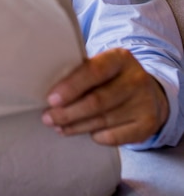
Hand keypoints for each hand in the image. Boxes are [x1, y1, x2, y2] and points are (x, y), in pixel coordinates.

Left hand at [42, 48, 168, 145]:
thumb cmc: (110, 77)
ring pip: (104, 120)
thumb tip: (46, 86)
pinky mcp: (148, 124)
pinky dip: (97, 136)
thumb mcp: (100, 65)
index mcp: (119, 58)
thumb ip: (80, 72)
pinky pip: (117, 137)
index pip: (93, 72)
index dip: (71, 87)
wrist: (148, 92)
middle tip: (48, 118)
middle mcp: (136, 79)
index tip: (51, 99)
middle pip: (98, 100)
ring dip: (77, 126)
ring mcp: (144, 102)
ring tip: (58, 126)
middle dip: (68, 112)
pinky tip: (84, 133)